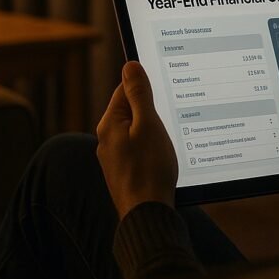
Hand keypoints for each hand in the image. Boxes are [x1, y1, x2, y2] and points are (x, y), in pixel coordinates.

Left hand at [96, 61, 177, 219]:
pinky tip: (163, 156)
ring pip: (136, 132)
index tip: (165, 86)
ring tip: (169, 137)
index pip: (125, 90)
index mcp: (109, 124)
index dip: (146, 85)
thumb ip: (139, 94)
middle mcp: (107, 140)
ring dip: (152, 130)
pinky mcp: (124, 172)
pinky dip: (151, 147)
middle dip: (151, 109)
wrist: (146, 213)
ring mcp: (114, 158)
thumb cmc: (149, 168)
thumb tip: (130, 65)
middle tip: (171, 114)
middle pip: (131, 111)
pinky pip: (138, 149)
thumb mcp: (148, 124)